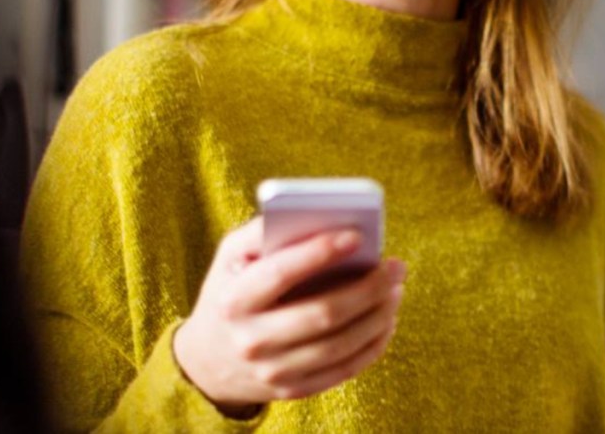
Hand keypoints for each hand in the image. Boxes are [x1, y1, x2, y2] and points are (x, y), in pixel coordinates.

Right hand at [173, 217, 405, 410]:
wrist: (208, 359)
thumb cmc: (232, 288)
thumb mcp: (232, 255)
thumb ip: (265, 231)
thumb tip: (317, 214)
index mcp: (235, 299)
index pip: (280, 273)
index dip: (319, 253)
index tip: (357, 235)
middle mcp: (252, 340)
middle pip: (323, 314)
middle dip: (368, 287)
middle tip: (396, 266)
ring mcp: (273, 371)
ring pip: (341, 344)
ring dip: (379, 314)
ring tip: (397, 288)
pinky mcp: (294, 390)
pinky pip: (345, 369)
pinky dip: (374, 343)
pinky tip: (388, 318)